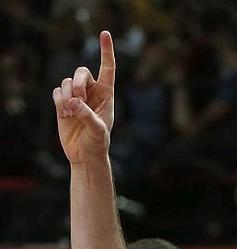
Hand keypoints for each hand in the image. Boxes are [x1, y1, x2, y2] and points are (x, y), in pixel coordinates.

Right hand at [52, 30, 114, 163]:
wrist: (85, 155)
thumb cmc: (97, 143)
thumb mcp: (98, 131)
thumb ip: (87, 115)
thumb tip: (73, 102)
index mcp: (106, 95)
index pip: (108, 68)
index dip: (106, 51)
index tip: (104, 34)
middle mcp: (91, 92)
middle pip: (81, 71)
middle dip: (78, 83)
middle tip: (79, 100)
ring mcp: (76, 97)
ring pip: (67, 81)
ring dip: (67, 95)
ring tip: (71, 113)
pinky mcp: (63, 104)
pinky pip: (57, 91)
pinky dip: (59, 100)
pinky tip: (65, 114)